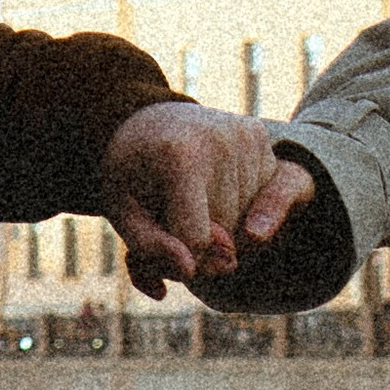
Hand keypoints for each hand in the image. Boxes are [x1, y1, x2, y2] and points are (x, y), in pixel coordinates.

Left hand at [98, 103, 317, 295]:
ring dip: (223, 230)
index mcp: (180, 157)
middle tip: (173, 216)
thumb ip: (151, 249)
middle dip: (201, 243)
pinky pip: (265, 203)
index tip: (161, 245)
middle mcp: (221, 141)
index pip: (198, 241)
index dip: (179, 258)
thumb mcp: (123, 213)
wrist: (148, 119)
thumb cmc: (134, 175)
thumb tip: (191, 270)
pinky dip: (244, 211)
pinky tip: (218, 192)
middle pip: (226, 235)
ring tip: (193, 201)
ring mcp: (246, 137)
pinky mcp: (260, 137)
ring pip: (249, 225)